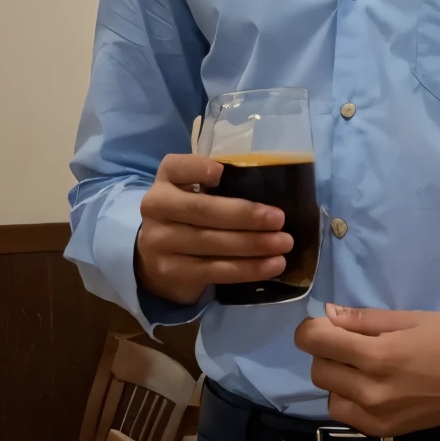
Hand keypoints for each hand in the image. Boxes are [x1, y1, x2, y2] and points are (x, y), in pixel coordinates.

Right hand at [134, 153, 290, 305]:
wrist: (156, 257)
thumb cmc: (187, 215)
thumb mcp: (191, 191)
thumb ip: (216, 185)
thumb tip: (266, 184)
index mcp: (165, 181)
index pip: (176, 168)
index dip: (199, 168)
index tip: (222, 172)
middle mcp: (156, 208)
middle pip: (203, 210)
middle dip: (245, 215)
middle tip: (279, 219)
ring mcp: (160, 243)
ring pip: (212, 243)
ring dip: (253, 244)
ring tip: (283, 244)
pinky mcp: (172, 272)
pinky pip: (215, 270)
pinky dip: (248, 268)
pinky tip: (272, 265)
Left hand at [293, 306, 439, 435]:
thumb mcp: (410, 319)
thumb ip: (365, 321)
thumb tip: (328, 315)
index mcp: (378, 357)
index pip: (316, 342)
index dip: (311, 328)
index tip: (322, 323)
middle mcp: (372, 392)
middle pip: (318, 370)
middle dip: (326, 352)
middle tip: (350, 341)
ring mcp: (380, 417)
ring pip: (330, 397)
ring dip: (337, 379)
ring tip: (363, 366)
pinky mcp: (389, 433)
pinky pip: (350, 417)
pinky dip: (351, 400)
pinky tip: (372, 387)